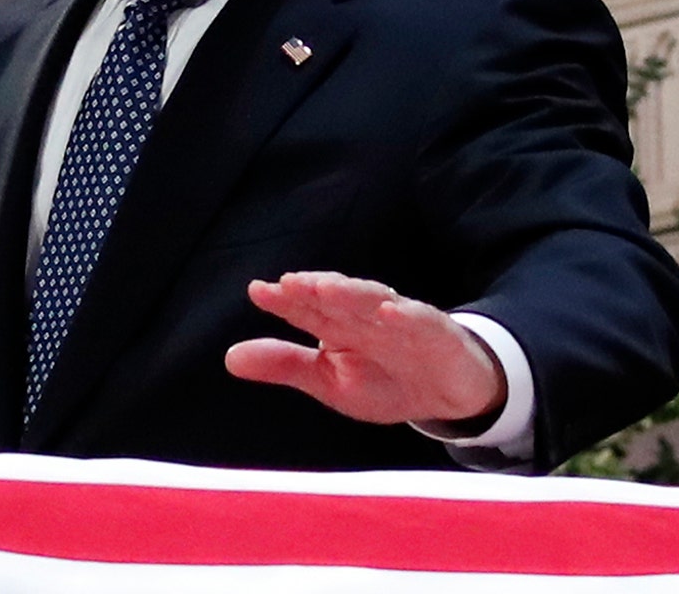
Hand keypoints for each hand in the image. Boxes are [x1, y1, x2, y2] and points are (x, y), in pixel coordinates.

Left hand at [224, 271, 504, 425]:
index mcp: (337, 324)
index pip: (306, 308)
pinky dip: (407, 316)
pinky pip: (422, 321)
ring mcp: (402, 321)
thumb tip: (230, 358)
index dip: (283, 299)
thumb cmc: (385, 381)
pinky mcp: (437, 333)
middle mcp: (365, 315)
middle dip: (313, 289)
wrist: (448, 394)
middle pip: (337, 297)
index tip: (257, 291)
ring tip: (325, 288)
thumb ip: (285, 365)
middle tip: (287, 283)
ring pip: (374, 301)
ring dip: (351, 292)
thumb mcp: (329, 382)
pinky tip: (389, 312)